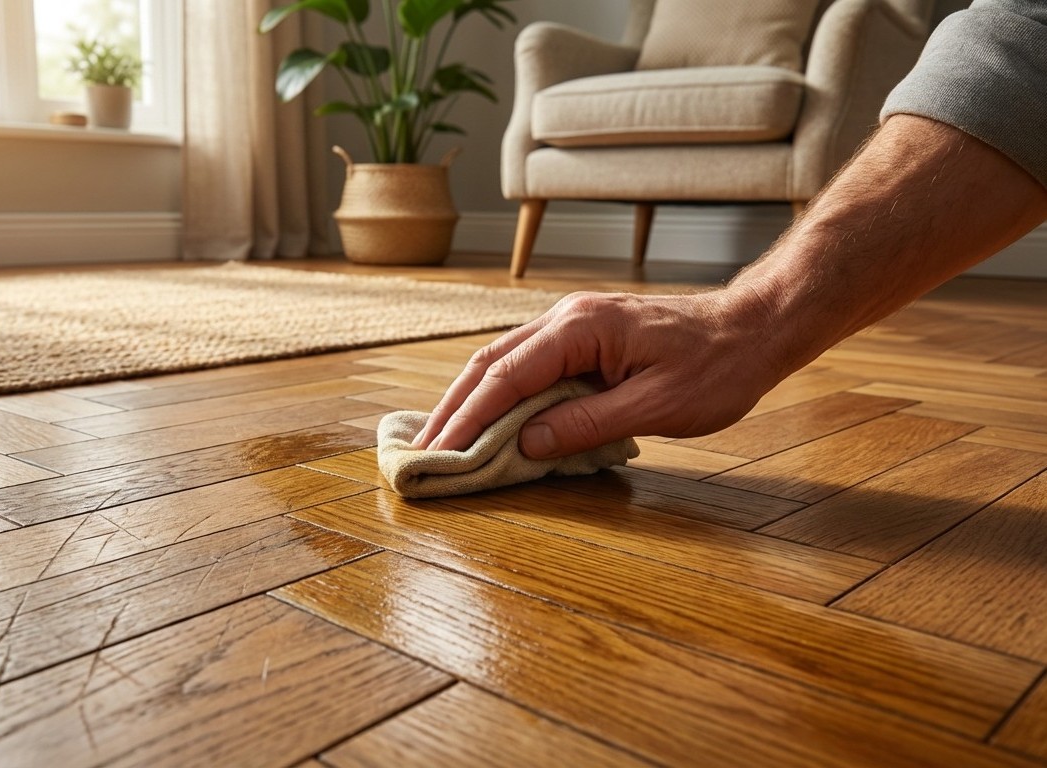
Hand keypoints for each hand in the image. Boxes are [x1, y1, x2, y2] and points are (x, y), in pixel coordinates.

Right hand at [412, 289, 787, 458]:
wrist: (754, 327)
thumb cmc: (717, 366)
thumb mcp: (656, 406)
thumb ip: (586, 424)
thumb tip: (526, 444)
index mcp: (580, 328)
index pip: (505, 378)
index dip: (467, 419)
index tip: (439, 454)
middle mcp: (565, 318)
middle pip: (489, 364)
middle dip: (451, 409)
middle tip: (421, 452)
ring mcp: (571, 323)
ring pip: (501, 361)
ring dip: (468, 400)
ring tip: (440, 438)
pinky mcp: (582, 337)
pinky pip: (526, 364)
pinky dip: (497, 393)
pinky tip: (485, 417)